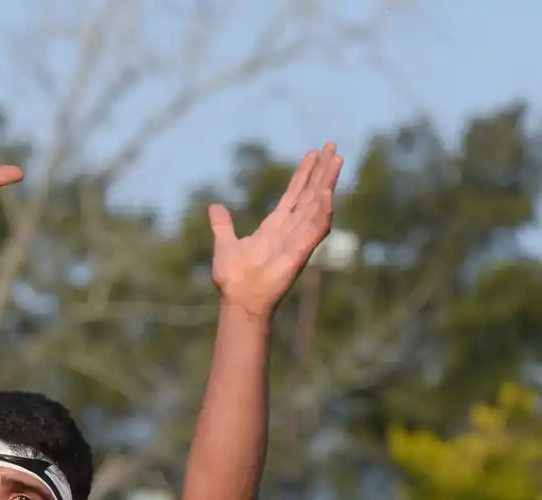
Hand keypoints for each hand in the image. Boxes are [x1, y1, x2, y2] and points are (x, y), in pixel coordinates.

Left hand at [209, 143, 343, 317]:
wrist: (238, 301)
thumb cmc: (234, 278)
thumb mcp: (225, 244)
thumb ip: (223, 225)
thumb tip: (214, 207)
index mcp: (275, 225)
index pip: (294, 193)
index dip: (304, 173)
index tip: (314, 153)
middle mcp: (290, 229)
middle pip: (310, 193)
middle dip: (322, 170)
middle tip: (333, 146)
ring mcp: (298, 238)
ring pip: (317, 204)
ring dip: (327, 183)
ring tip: (336, 160)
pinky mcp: (301, 251)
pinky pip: (315, 228)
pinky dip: (323, 210)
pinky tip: (328, 192)